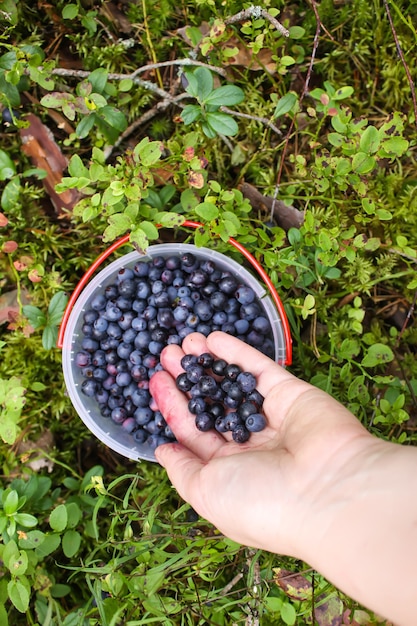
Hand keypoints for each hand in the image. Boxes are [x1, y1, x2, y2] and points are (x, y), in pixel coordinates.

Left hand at [149, 331, 374, 558]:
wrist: (328, 491)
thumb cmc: (260, 502)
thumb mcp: (205, 492)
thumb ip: (182, 469)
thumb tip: (162, 451)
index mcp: (229, 471)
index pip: (194, 431)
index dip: (173, 405)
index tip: (155, 380)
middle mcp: (251, 445)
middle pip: (211, 403)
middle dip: (188, 378)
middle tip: (165, 353)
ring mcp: (272, 418)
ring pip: (234, 383)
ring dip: (209, 361)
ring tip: (184, 341)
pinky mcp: (292, 394)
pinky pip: (259, 369)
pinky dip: (237, 352)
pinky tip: (213, 338)